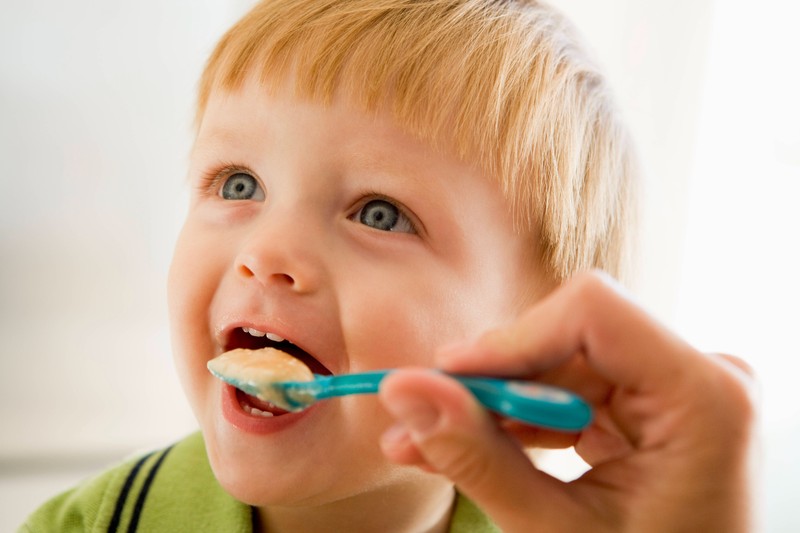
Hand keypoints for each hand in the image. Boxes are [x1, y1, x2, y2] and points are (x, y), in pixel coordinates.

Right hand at [379, 271, 755, 532]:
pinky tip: (472, 445)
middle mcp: (699, 378)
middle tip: (420, 415)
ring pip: (559, 366)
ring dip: (493, 406)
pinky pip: (570, 393)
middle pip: (569, 337)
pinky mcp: (649, 411)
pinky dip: (519, 421)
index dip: (511, 338)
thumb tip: (406, 390)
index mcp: (705, 397)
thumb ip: (477, 458)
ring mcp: (675, 392)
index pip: (593, 311)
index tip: (446, 377)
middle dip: (489, 381)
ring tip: (428, 441)